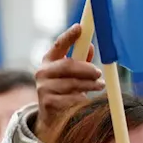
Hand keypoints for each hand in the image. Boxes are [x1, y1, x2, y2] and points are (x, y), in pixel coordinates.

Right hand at [35, 23, 103, 140]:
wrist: (51, 115)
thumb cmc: (65, 89)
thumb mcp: (72, 73)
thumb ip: (81, 59)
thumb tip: (89, 45)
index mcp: (49, 61)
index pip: (59, 45)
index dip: (69, 36)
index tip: (80, 27)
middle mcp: (42, 72)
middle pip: (67, 66)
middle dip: (86, 69)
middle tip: (99, 73)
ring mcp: (43, 88)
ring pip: (71, 83)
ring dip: (89, 85)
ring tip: (100, 86)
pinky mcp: (47, 103)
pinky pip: (71, 99)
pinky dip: (82, 99)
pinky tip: (85, 99)